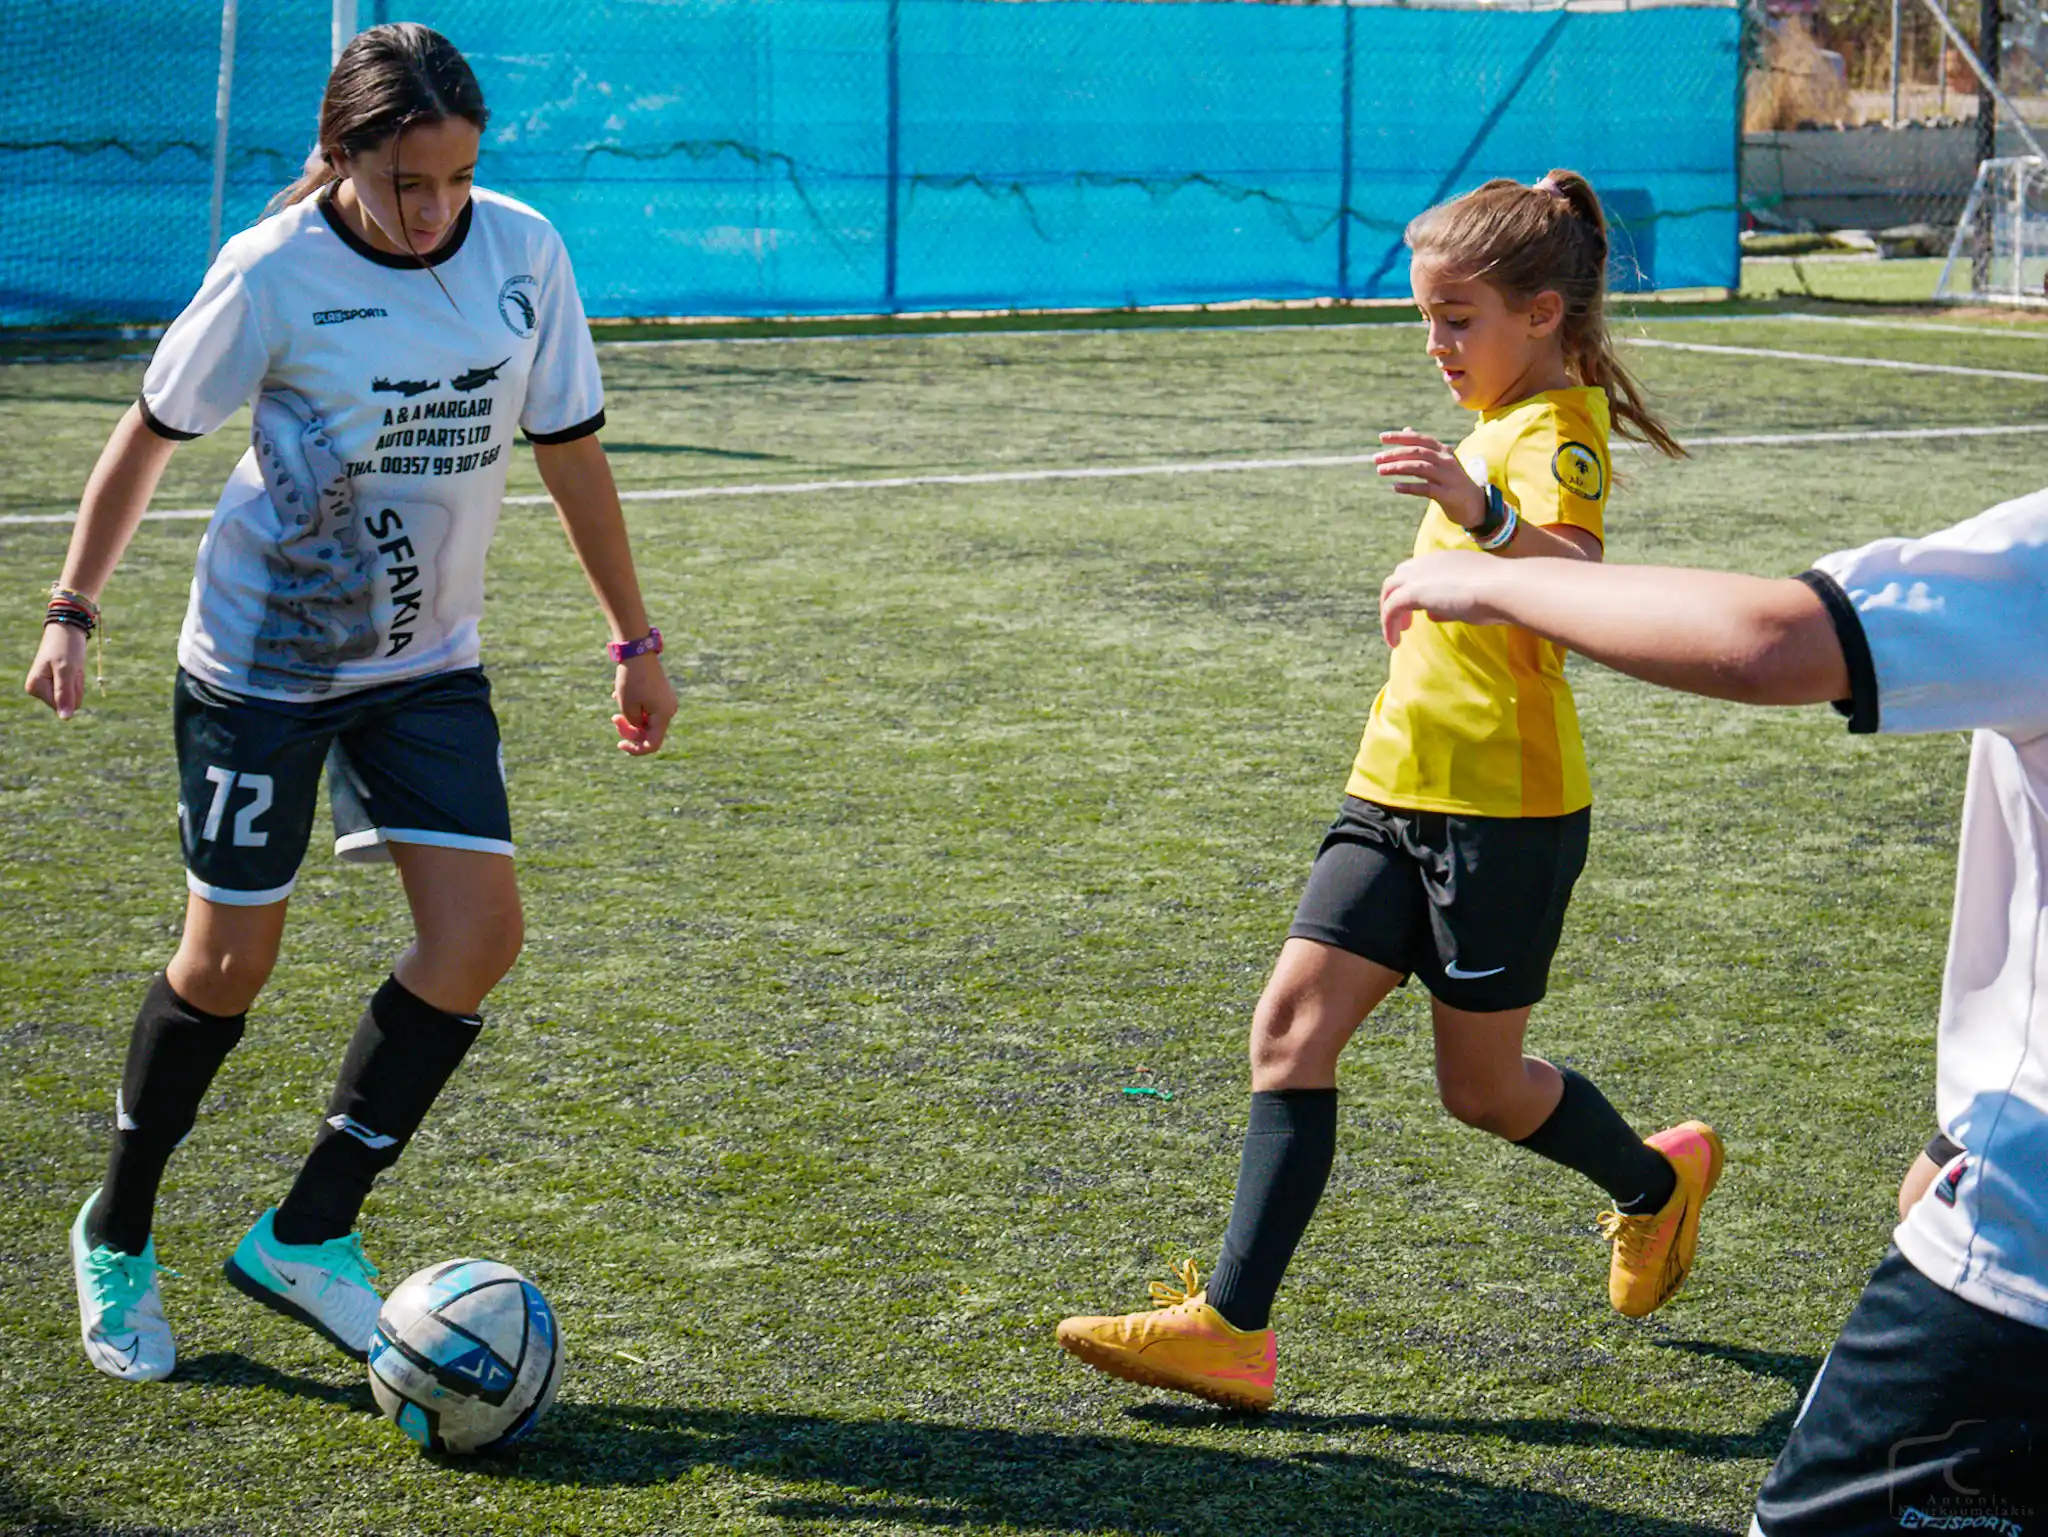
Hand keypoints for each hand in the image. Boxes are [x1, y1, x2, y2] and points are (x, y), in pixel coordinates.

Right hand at [23, 623, 88, 718]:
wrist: (68, 628)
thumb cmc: (66, 647)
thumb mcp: (67, 671)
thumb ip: (65, 695)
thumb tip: (65, 718)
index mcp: (35, 688)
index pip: (63, 706)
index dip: (73, 689)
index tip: (68, 670)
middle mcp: (38, 690)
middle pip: (69, 703)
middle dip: (76, 686)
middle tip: (71, 667)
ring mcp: (47, 687)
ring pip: (73, 697)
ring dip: (78, 681)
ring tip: (71, 665)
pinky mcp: (55, 683)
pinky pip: (74, 689)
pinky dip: (78, 679)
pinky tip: (72, 667)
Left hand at [612, 653, 676, 755]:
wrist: (638, 651)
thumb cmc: (631, 679)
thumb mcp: (627, 706)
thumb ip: (633, 724)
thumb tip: (638, 728)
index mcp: (664, 716)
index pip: (652, 744)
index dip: (636, 749)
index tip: (619, 744)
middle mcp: (669, 710)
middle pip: (649, 732)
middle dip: (629, 729)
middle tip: (613, 717)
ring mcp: (666, 701)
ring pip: (647, 720)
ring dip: (629, 716)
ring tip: (615, 699)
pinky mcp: (661, 693)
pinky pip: (648, 708)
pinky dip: (634, 706)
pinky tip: (620, 694)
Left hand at [1374, 428, 1486, 527]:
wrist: (1475, 504)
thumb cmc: (1452, 481)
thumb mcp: (1439, 462)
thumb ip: (1423, 448)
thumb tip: (1406, 429)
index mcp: (1443, 451)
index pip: (1420, 439)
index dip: (1401, 437)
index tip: (1382, 437)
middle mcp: (1446, 460)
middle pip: (1418, 452)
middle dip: (1395, 454)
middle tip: (1376, 459)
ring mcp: (1448, 477)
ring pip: (1420, 467)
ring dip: (1398, 467)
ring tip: (1380, 470)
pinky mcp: (1448, 494)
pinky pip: (1426, 488)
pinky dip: (1409, 487)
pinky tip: (1395, 487)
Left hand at [1380, 551, 1509, 647]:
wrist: (1505, 588)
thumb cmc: (1500, 595)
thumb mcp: (1472, 600)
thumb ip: (1448, 607)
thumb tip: (1431, 616)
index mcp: (1448, 560)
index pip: (1422, 569)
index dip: (1417, 587)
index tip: (1422, 609)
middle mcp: (1431, 562)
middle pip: (1400, 575)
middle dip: (1397, 596)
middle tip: (1405, 622)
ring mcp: (1420, 574)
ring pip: (1390, 589)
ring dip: (1390, 611)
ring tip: (1396, 635)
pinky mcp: (1413, 591)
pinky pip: (1391, 608)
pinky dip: (1389, 625)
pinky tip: (1395, 643)